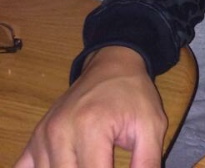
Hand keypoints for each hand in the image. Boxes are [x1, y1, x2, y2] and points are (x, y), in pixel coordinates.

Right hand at [14, 46, 166, 167]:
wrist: (113, 64)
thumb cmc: (134, 94)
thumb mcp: (152, 126)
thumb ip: (147, 164)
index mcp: (91, 128)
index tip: (115, 167)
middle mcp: (60, 132)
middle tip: (104, 163)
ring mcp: (43, 136)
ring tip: (93, 161)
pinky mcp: (35, 138)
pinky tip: (64, 165)